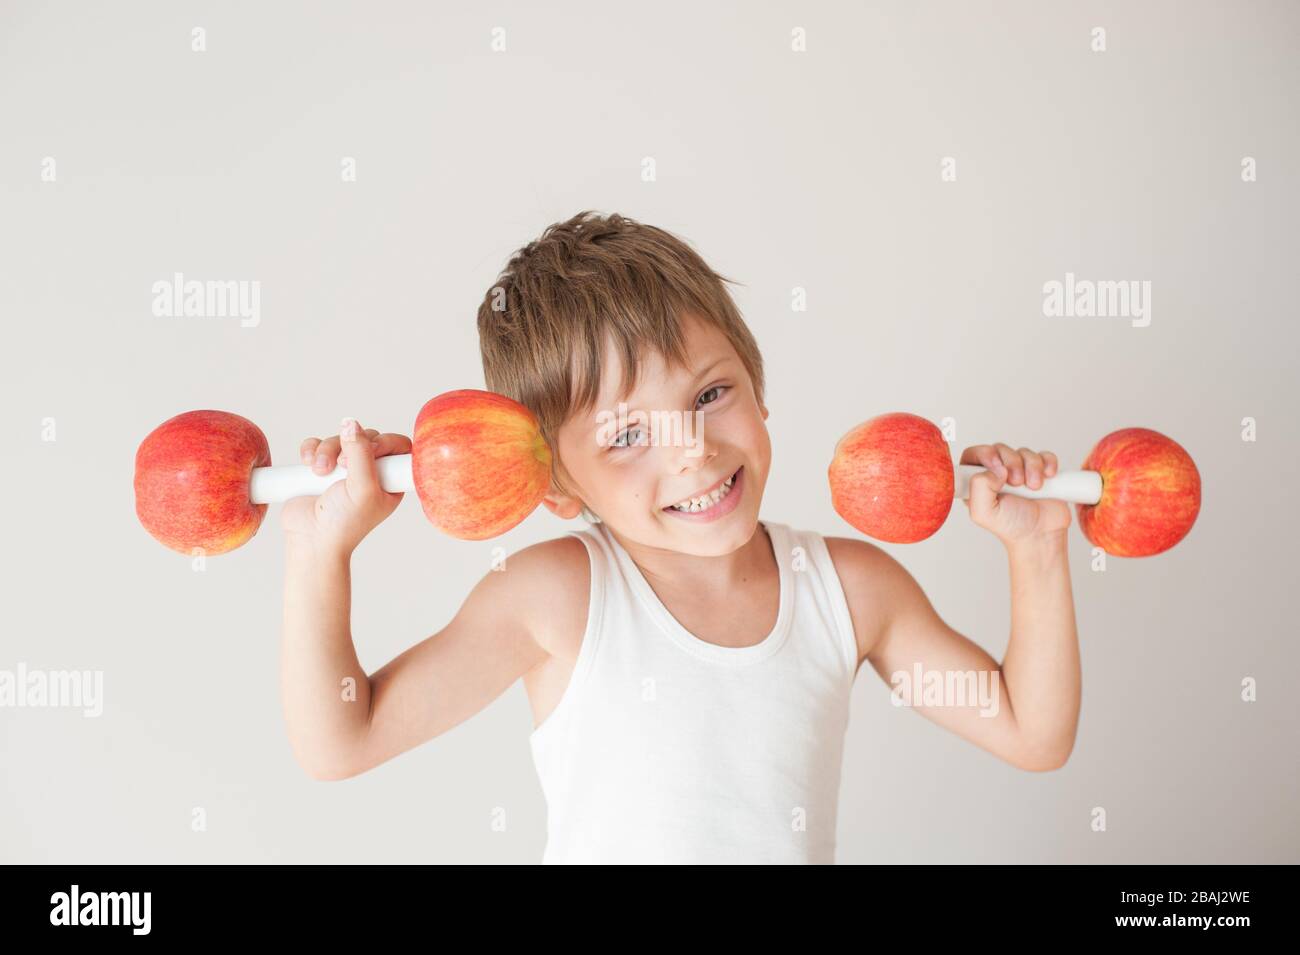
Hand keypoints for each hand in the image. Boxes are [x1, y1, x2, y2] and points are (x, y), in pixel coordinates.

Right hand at [281, 418, 412, 556]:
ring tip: (319, 472)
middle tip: (342, 465)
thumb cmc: (344, 523)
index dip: (385, 442)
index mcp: (389, 480)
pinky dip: (311, 450)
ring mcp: (343, 469)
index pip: (398, 445)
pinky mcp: (320, 467)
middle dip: (350, 446)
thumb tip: (351, 423)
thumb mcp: (363, 488)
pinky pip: (317, 444)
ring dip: (326, 450)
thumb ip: (361, 453)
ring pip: (339, 438)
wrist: (310, 539)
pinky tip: (308, 465)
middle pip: (365, 436)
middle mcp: (369, 472)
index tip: (371, 450)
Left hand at [960, 443, 1072, 545]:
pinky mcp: (1040, 471)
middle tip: (1016, 483)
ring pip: (1023, 452)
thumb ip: (978, 487)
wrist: (1041, 534)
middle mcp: (998, 474)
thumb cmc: (1011, 526)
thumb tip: (995, 469)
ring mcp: (1020, 471)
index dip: (984, 454)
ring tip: (1033, 487)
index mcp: (979, 482)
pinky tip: (1047, 478)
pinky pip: (1044, 455)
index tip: (998, 468)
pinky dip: (1047, 464)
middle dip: (1011, 463)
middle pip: (999, 449)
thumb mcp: (983, 513)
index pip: (972, 454)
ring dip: (1031, 467)